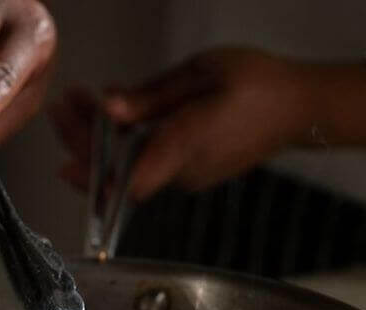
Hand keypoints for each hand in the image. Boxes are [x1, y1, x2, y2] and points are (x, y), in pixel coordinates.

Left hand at [51, 47, 365, 200]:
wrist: (301, 107)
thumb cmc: (259, 83)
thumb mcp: (201, 74)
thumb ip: (150, 97)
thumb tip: (108, 109)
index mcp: (188, 145)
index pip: (129, 179)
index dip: (92, 173)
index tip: (65, 158)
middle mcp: (184, 171)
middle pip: (119, 171)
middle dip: (84, 142)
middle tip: (65, 106)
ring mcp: (188, 176)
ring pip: (130, 166)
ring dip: (101, 139)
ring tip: (82, 100)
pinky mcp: (191, 171)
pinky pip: (147, 161)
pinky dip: (124, 141)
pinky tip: (114, 111)